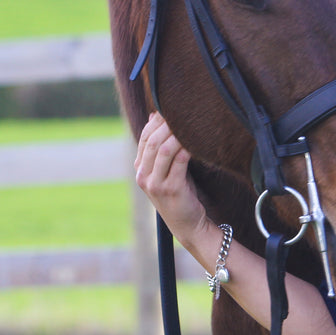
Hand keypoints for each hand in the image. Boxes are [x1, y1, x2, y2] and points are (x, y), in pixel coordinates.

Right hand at [134, 113, 209, 247]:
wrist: (188, 225)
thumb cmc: (181, 194)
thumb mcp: (168, 170)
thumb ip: (161, 147)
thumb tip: (156, 116)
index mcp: (140, 169)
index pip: (144, 138)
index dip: (157, 122)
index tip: (171, 109)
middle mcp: (143, 176)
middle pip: (152, 141)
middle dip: (167, 124)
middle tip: (183, 112)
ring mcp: (155, 184)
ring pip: (163, 149)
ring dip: (177, 134)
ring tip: (190, 123)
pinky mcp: (170, 189)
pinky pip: (178, 162)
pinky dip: (186, 148)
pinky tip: (196, 140)